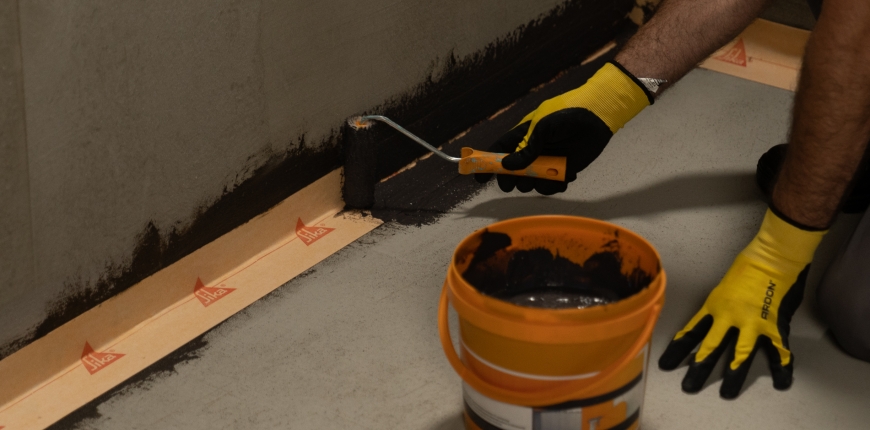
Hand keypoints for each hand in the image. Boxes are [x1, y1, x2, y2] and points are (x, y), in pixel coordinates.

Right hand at [475, 61, 651, 194]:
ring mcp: (547, 162)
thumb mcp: (543, 127)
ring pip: (531, 183)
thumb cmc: (567, 113)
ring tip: (549, 174)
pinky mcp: (563, 171)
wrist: (598, 116)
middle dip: (512, 180)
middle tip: (514, 183)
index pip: (499, 152)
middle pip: (512, 173)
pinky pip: (551, 186)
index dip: (488, 165)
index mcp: (523, 136)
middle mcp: (532, 152)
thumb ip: (526, 148)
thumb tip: (508, 166)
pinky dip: (555, 186)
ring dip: (535, 184)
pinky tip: (564, 177)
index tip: (479, 177)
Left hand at [658, 209, 825, 398]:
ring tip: (726, 394)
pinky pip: (778, 352)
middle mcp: (728, 318)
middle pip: (709, 348)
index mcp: (713, 307)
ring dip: (732, 376)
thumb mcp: (722, 288)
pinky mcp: (773, 326)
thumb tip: (717, 321)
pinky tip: (781, 383)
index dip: (677, 350)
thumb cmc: (748, 266)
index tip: (666, 365)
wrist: (772, 257)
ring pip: (739, 356)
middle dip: (698, 370)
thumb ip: (720, 308)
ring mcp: (751, 324)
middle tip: (688, 387)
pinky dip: (781, 368)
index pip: (690, 332)